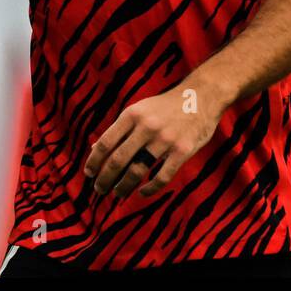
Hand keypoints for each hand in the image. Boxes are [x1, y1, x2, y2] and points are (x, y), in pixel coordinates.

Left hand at [84, 82, 226, 199]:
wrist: (202, 96)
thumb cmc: (165, 106)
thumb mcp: (140, 109)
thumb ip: (119, 129)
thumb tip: (95, 149)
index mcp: (133, 114)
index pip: (106, 142)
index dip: (94, 161)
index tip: (88, 174)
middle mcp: (147, 126)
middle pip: (118, 160)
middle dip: (105, 179)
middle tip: (99, 190)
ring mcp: (166, 139)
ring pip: (138, 171)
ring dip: (124, 187)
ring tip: (118, 193)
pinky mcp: (183, 150)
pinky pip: (162, 177)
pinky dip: (149, 189)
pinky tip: (142, 192)